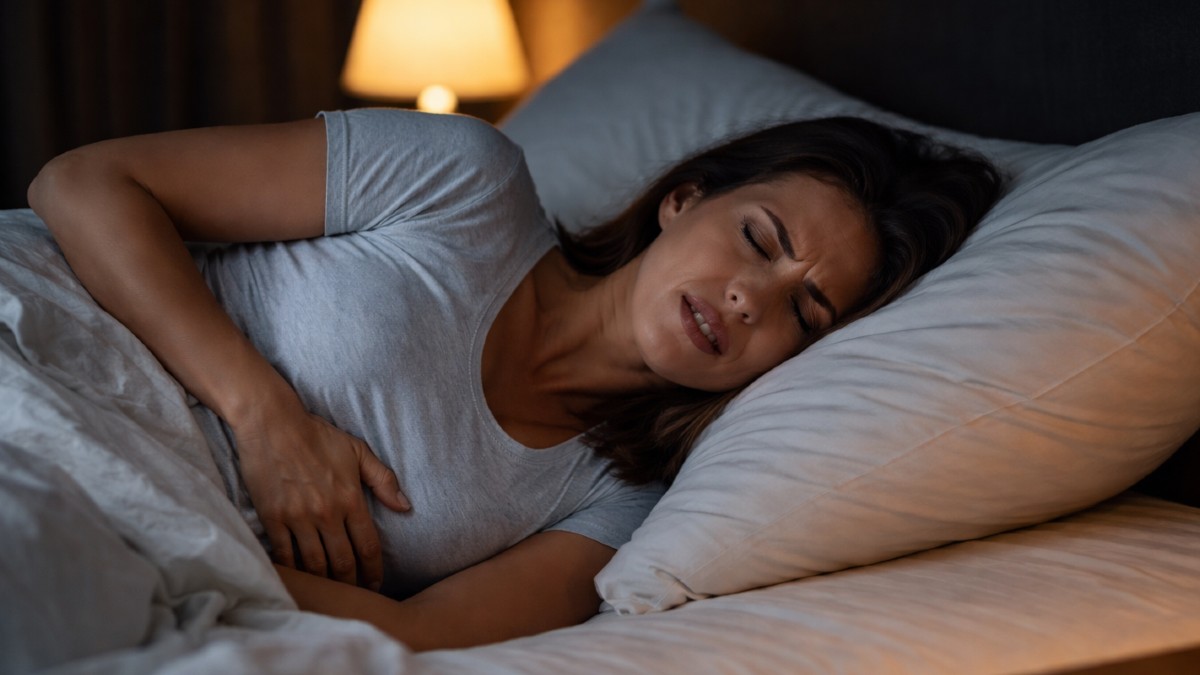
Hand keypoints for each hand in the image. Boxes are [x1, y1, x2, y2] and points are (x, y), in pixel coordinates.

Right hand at [233, 406, 409, 590]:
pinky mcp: (273, 519)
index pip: (368, 546)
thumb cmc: (317, 435)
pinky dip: (294, 572)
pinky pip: (285, 556)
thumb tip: (405, 507)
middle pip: (344, 562)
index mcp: (350, 499)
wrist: (272, 423)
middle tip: (357, 596)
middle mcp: (326, 513)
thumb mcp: (357, 451)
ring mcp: (298, 517)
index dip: (375, 570)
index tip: (377, 583)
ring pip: (316, 564)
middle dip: (353, 584)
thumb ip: (383, 480)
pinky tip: (301, 581)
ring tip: (332, 594)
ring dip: (326, 583)